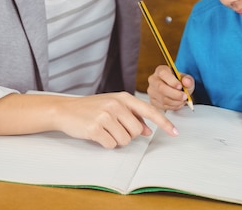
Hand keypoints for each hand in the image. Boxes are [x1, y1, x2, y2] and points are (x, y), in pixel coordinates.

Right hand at [55, 92, 177, 148]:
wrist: (65, 110)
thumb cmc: (92, 108)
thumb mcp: (113, 106)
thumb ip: (132, 116)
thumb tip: (147, 130)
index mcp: (123, 98)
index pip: (149, 110)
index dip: (164, 123)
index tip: (175, 132)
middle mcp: (116, 105)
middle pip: (137, 131)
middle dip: (129, 134)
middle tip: (115, 129)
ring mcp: (105, 116)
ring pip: (125, 140)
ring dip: (116, 140)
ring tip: (105, 130)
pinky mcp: (95, 128)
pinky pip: (111, 145)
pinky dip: (106, 144)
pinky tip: (97, 135)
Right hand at [147, 65, 194, 110]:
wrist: (176, 90)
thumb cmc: (179, 82)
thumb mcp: (186, 79)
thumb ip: (188, 79)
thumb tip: (186, 81)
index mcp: (160, 70)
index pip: (163, 74)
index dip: (172, 81)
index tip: (180, 86)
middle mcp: (153, 80)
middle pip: (161, 88)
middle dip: (175, 94)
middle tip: (184, 96)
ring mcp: (151, 91)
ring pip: (162, 99)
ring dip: (175, 102)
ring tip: (183, 100)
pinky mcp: (152, 101)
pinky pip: (163, 106)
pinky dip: (173, 106)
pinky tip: (178, 103)